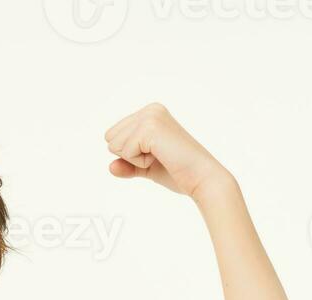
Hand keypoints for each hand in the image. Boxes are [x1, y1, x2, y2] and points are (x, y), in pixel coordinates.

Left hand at [104, 104, 231, 200]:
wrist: (201, 178)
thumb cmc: (179, 172)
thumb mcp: (146, 167)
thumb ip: (127, 165)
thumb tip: (110, 167)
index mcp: (150, 113)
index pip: (113, 135)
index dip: (129, 154)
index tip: (155, 155)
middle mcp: (150, 109)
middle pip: (110, 137)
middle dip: (129, 155)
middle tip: (158, 157)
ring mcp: (150, 116)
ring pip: (114, 144)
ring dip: (135, 159)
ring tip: (161, 156)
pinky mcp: (150, 128)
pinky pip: (125, 152)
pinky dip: (140, 162)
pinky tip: (161, 157)